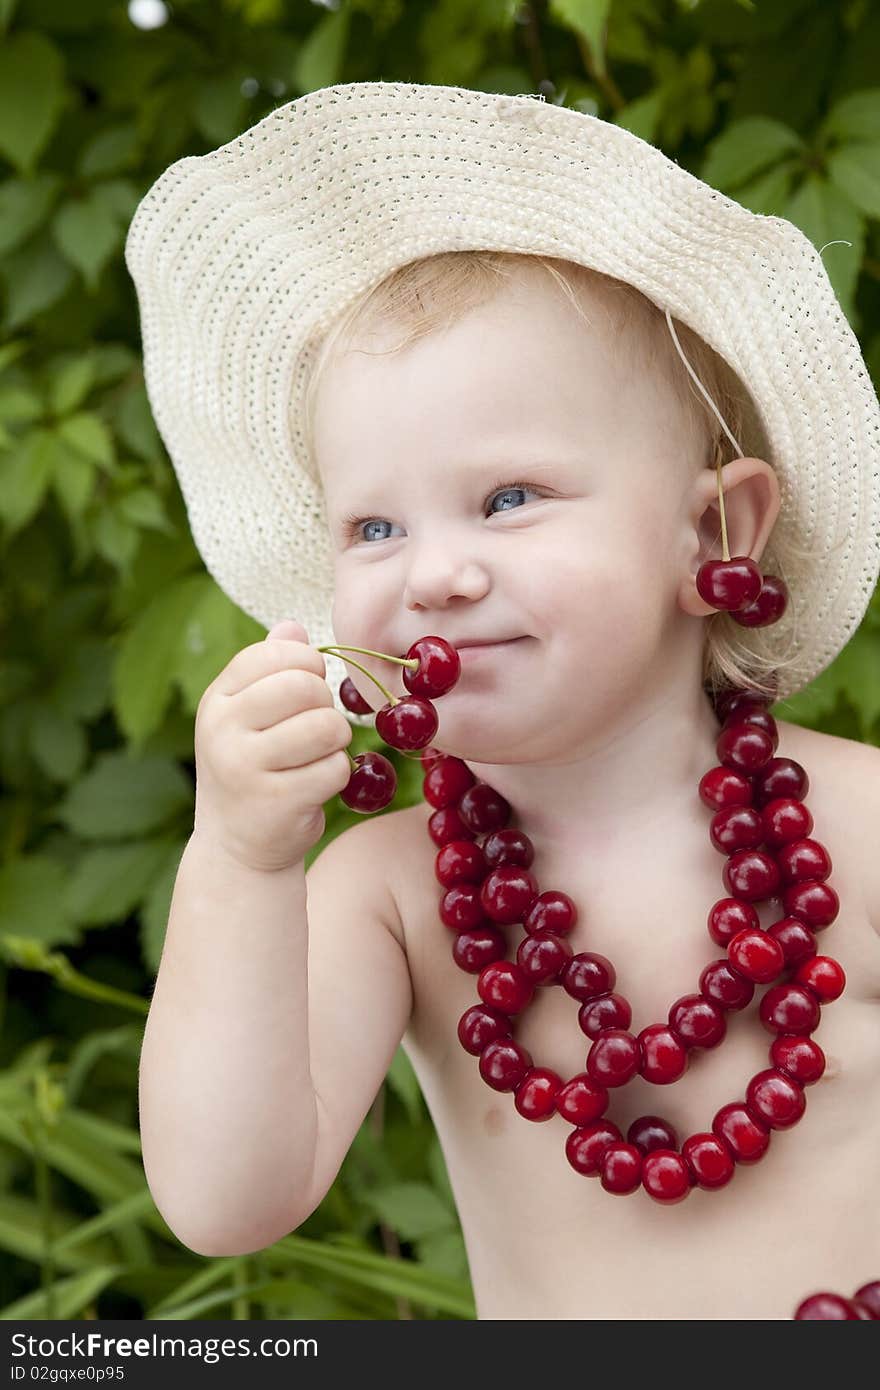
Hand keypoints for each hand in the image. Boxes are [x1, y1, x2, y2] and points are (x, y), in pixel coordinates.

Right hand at [192, 618, 352, 871]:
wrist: (237, 847)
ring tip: (318, 754)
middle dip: (325, 704)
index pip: (275, 654)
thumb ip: (269, 670)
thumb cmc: (252, 769)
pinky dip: (337, 776)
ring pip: (326, 727)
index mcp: (217, 700)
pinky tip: (314, 786)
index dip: (307, 665)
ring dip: (336, 741)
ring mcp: (245, 767)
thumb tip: (292, 626)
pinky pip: (335, 769)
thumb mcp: (248, 716)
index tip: (308, 687)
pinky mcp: (276, 802)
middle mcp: (222, 729)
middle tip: (317, 726)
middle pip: (304, 686)